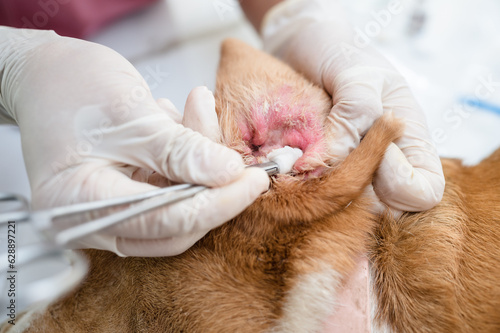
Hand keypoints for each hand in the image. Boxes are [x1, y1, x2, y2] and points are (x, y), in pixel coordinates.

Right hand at [0, 27, 268, 255]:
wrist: (46, 73)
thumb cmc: (73, 85)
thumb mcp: (131, 113)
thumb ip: (180, 150)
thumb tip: (229, 174)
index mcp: (77, 202)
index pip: (165, 221)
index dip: (218, 203)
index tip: (254, 180)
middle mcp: (91, 219)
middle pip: (174, 226)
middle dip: (212, 188)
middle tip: (236, 154)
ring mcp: (108, 211)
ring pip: (176, 207)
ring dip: (198, 163)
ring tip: (194, 107)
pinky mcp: (125, 197)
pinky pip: (169, 190)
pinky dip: (185, 159)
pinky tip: (178, 119)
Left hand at [260, 0, 444, 210]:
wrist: (302, 49)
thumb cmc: (339, 54)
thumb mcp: (357, 74)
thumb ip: (357, 113)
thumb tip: (341, 159)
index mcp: (410, 140)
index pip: (423, 192)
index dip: (400, 183)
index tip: (375, 155)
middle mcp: (383, 162)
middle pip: (382, 205)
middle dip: (352, 189)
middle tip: (323, 158)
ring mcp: (351, 167)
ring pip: (345, 202)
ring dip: (322, 186)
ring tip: (302, 155)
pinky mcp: (322, 168)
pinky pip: (317, 189)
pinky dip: (303, 179)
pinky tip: (290, 156)